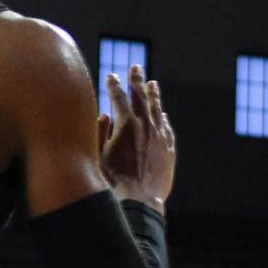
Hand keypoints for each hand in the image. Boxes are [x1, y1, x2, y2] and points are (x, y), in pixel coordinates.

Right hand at [100, 63, 176, 210]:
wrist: (140, 199)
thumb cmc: (113, 180)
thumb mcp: (98, 154)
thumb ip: (100, 131)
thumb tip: (104, 115)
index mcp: (126, 124)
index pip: (118, 97)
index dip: (114, 85)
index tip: (111, 76)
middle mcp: (145, 126)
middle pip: (141, 97)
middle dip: (137, 81)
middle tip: (136, 67)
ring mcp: (160, 138)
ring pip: (157, 111)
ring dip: (154, 96)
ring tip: (152, 84)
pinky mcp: (169, 151)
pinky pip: (167, 130)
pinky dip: (163, 121)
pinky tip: (163, 116)